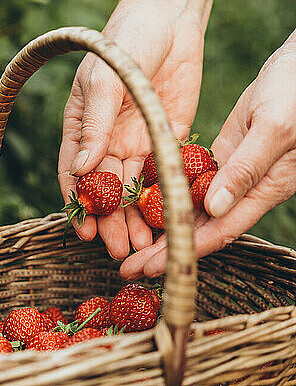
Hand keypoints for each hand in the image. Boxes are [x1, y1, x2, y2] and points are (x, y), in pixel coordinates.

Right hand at [58, 0, 213, 258]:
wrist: (169, 18)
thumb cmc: (123, 41)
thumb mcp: (105, 79)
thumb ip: (95, 123)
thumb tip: (82, 168)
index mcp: (82, 128)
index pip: (75, 174)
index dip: (79, 204)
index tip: (84, 231)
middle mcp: (107, 141)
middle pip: (107, 190)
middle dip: (111, 222)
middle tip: (117, 250)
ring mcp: (138, 142)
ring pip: (136, 190)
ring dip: (138, 219)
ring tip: (144, 245)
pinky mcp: (168, 140)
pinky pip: (165, 174)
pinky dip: (166, 198)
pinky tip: (169, 219)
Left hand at [120, 29, 295, 278]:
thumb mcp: (274, 127)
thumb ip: (246, 169)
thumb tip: (214, 209)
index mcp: (262, 190)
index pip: (215, 232)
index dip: (178, 253)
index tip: (145, 270)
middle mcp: (244, 189)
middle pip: (198, 227)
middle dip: (161, 249)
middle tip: (124, 268)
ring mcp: (231, 173)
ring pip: (192, 208)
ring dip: (161, 227)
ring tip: (128, 243)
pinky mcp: (221, 154)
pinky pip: (190, 181)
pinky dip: (167, 195)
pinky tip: (141, 203)